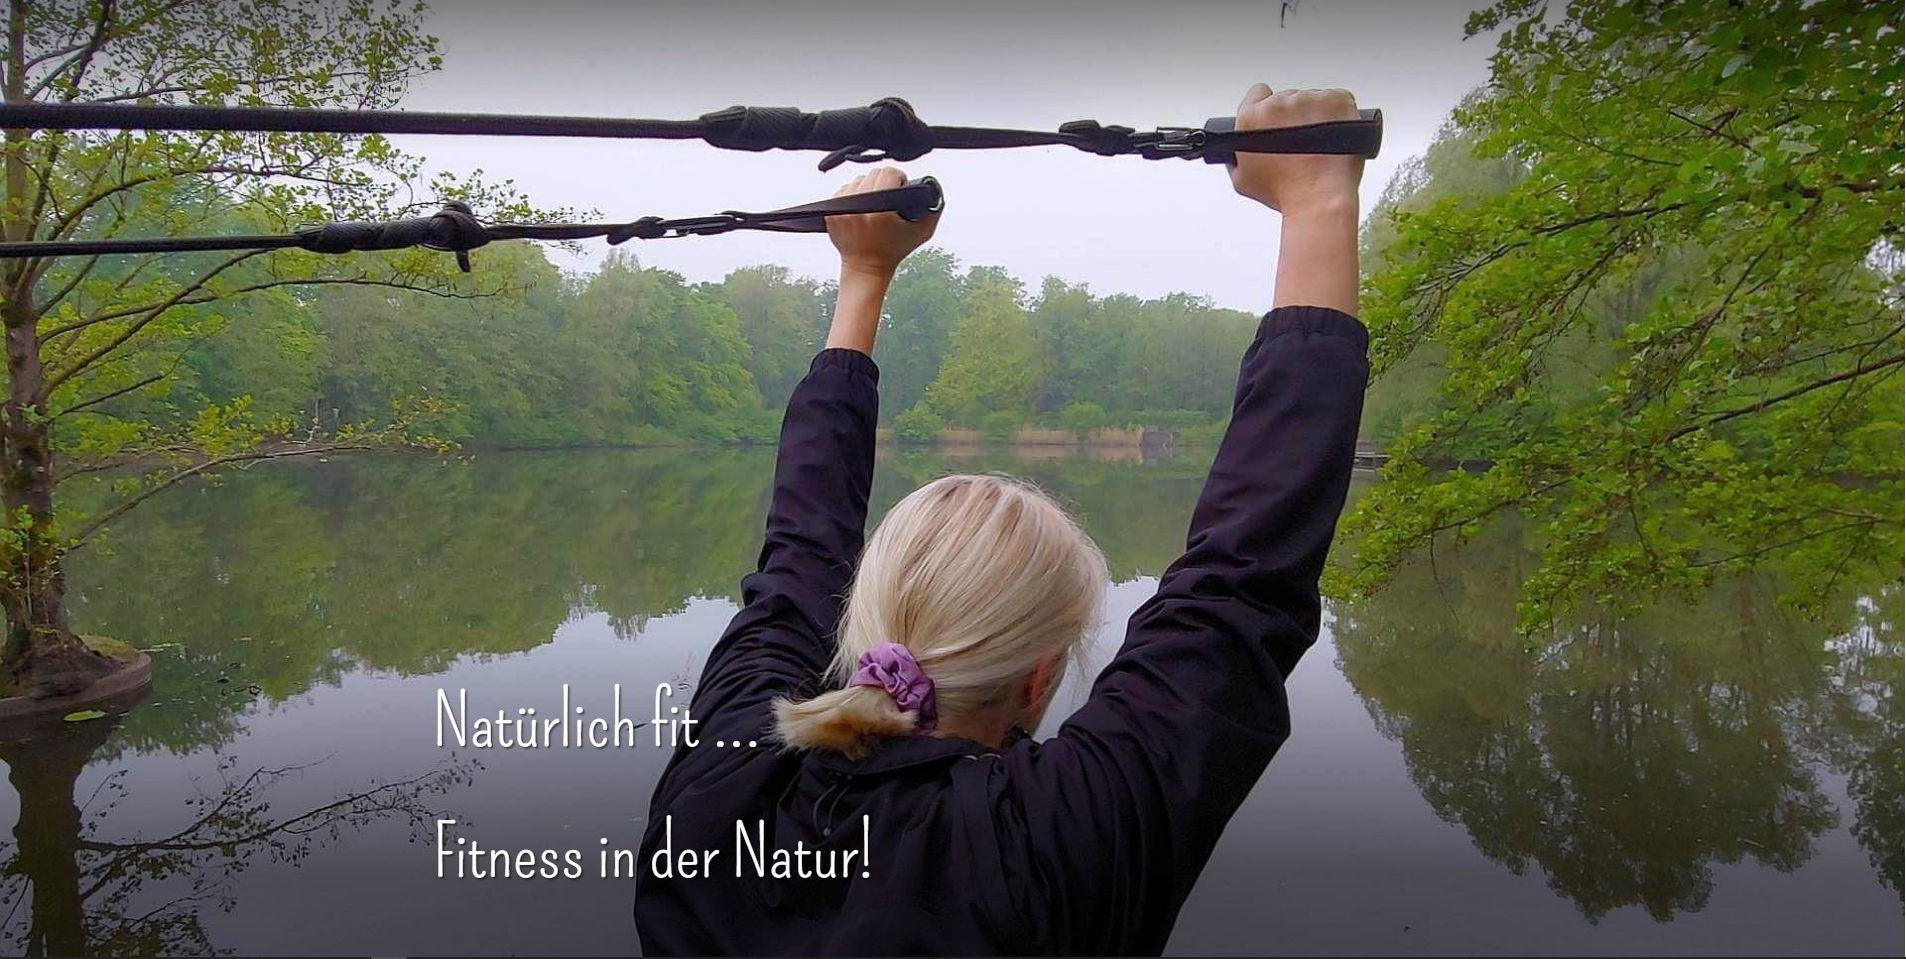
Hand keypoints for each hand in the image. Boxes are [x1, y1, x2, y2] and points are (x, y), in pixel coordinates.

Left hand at [826, 166, 938, 275]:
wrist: (866, 267)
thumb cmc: (895, 250)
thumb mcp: (922, 232)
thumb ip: (934, 211)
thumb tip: (933, 189)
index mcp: (880, 209)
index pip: (889, 173)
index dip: (899, 179)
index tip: (900, 189)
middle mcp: (858, 206)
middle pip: (874, 173)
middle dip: (884, 182)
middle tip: (889, 196)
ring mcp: (842, 208)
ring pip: (858, 179)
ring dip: (868, 186)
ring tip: (874, 202)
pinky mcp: (831, 210)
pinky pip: (844, 189)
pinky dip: (853, 193)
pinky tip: (861, 205)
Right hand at [1229, 85, 1363, 217]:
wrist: (1319, 199)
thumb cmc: (1285, 192)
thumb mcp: (1242, 181)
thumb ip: (1235, 159)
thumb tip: (1237, 154)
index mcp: (1253, 116)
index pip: (1257, 94)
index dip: (1267, 109)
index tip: (1275, 120)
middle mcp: (1279, 103)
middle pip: (1287, 98)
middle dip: (1293, 116)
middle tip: (1301, 143)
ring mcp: (1310, 99)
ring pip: (1313, 99)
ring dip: (1316, 115)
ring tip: (1320, 144)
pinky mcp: (1337, 100)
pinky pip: (1338, 98)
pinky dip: (1338, 113)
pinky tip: (1335, 134)